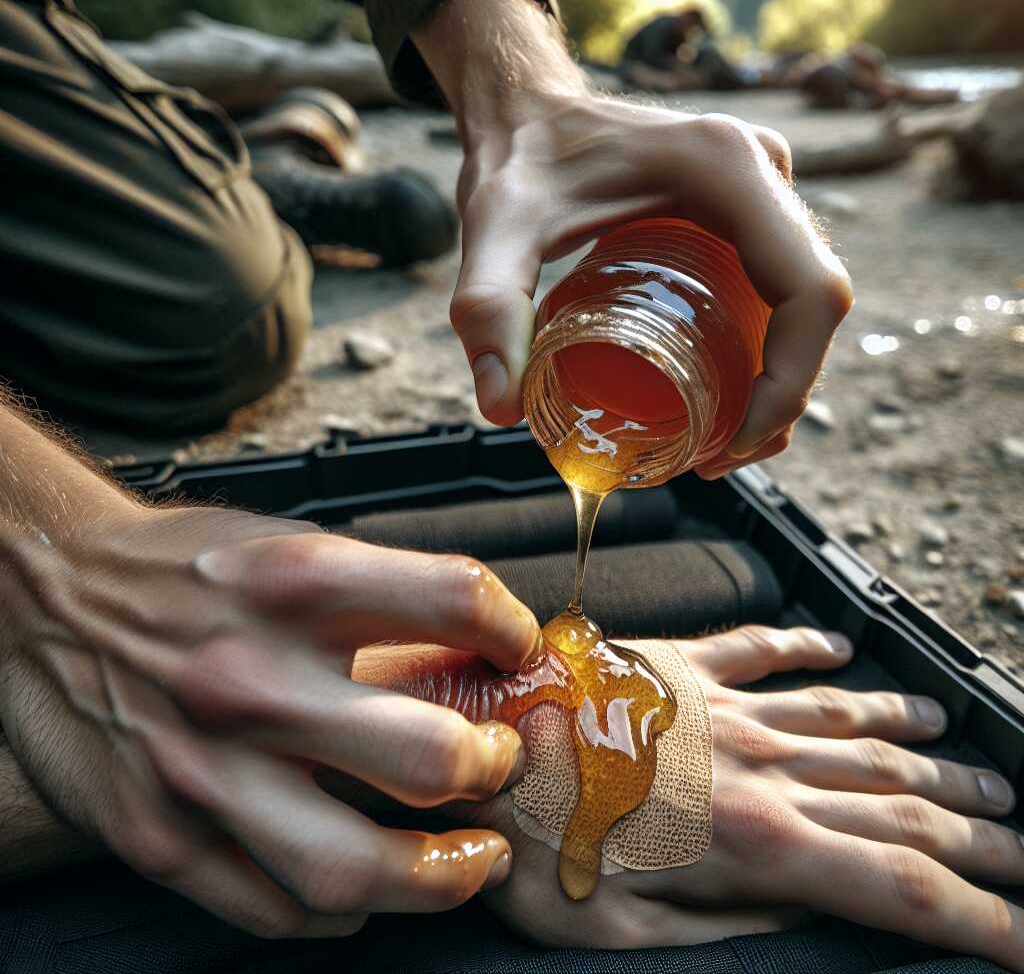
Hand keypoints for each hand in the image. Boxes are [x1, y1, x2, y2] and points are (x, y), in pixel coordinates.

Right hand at [0, 505, 542, 935]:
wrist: (49, 592)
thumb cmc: (183, 570)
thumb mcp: (287, 549)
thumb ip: (382, 600)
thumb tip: (477, 657)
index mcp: (297, 581)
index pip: (457, 601)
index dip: (512, 631)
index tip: (517, 653)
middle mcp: (251, 676)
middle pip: (427, 756)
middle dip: (489, 770)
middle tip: (496, 766)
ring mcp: (200, 769)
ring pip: (351, 869)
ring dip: (439, 877)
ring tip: (471, 860)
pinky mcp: (156, 835)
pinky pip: (273, 909)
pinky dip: (344, 909)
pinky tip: (369, 885)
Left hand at [353, 627, 1023, 968]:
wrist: (481, 737)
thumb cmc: (534, 844)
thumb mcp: (626, 934)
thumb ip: (730, 927)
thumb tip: (803, 913)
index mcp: (755, 843)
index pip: (900, 886)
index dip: (982, 918)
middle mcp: (758, 765)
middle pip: (896, 799)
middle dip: (974, 829)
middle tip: (1022, 839)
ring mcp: (722, 705)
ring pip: (846, 721)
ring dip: (915, 739)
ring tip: (963, 745)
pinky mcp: (679, 664)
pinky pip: (761, 648)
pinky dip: (810, 650)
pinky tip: (843, 649)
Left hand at [413, 0, 852, 476]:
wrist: (527, 110)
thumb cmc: (517, 160)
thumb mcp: (495, 230)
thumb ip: (487, 310)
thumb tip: (501, 411)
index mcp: (728, 168)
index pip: (808, 289)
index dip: (791, 380)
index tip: (732, 443)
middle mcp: (763, 172)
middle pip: (813, 305)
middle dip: (781, 396)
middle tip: (715, 461)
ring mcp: (762, 189)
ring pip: (803, 301)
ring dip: (780, 382)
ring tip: (717, 447)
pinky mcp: (747, 208)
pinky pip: (780, 287)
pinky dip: (767, 351)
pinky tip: (724, 399)